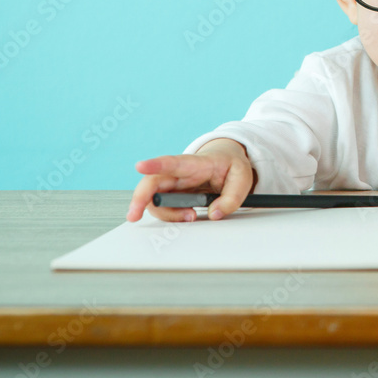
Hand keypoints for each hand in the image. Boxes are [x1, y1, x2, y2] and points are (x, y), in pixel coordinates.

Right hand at [125, 138, 256, 222]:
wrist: (226, 160)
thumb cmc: (231, 165)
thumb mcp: (243, 177)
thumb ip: (232, 196)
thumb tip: (215, 214)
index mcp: (197, 163)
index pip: (174, 162)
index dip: (156, 164)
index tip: (140, 166)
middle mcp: (179, 173)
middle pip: (152, 182)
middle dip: (139, 199)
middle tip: (134, 215)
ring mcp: (174, 184)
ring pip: (155, 198)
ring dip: (166, 214)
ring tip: (191, 217)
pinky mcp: (173, 194)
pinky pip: (162, 207)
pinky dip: (170, 216)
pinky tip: (186, 217)